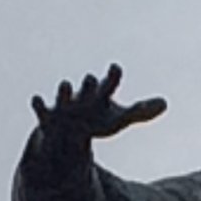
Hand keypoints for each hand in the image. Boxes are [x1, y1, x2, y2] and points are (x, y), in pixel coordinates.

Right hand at [29, 63, 166, 152]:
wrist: (67, 131)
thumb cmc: (95, 120)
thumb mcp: (118, 120)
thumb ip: (140, 112)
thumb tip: (165, 104)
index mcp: (100, 94)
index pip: (110, 83)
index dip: (113, 76)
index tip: (115, 69)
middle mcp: (83, 96)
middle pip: (88, 90)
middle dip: (90, 86)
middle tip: (92, 79)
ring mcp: (64, 106)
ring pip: (64, 97)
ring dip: (65, 92)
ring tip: (65, 84)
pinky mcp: (48, 117)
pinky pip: (41, 109)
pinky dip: (38, 104)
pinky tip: (35, 99)